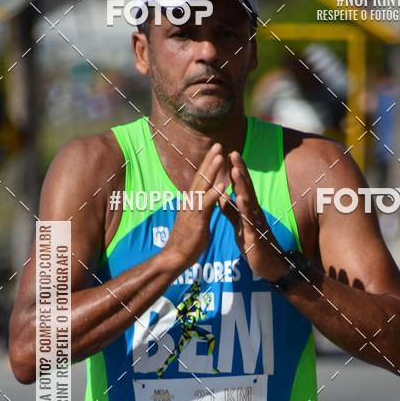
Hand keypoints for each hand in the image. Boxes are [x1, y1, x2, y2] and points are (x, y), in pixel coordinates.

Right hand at [164, 144, 224, 272]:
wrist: (175, 257)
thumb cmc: (187, 241)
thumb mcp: (197, 220)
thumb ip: (203, 208)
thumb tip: (209, 200)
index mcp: (192, 201)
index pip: (201, 179)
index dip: (208, 165)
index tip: (217, 151)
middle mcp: (191, 201)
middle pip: (201, 176)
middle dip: (210, 160)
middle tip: (218, 144)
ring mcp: (193, 208)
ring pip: (203, 185)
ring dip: (212, 170)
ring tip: (221, 155)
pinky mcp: (197, 219)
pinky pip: (207, 203)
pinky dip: (215, 191)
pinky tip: (223, 182)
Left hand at [218, 151, 287, 281]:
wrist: (269, 265)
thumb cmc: (255, 244)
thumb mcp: (240, 225)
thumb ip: (232, 211)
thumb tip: (223, 196)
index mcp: (249, 209)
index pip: (242, 187)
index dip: (236, 170)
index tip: (230, 153)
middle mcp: (254, 212)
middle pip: (246, 188)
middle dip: (240, 170)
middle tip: (233, 152)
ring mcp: (256, 223)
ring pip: (248, 201)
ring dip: (242, 185)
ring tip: (235, 170)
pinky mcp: (255, 236)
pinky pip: (249, 221)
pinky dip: (245, 210)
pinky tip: (240, 200)